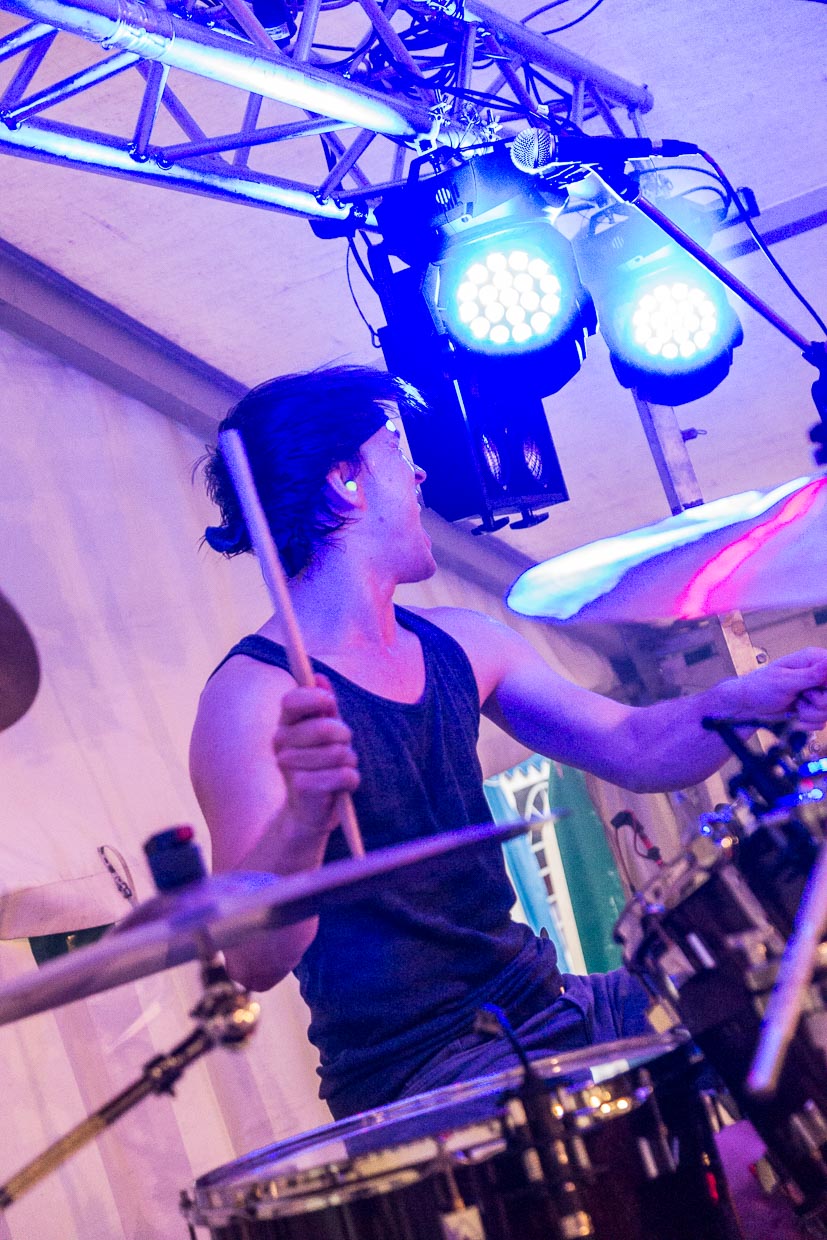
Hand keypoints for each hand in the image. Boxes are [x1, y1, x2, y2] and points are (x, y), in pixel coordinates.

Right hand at [273, 673, 359, 841]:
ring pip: (340, 753)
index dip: (313, 698)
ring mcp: (290, 766)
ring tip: (338, 770)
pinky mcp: (304, 787)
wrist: (308, 813)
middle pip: (325, 728)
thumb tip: (320, 678)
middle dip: (344, 735)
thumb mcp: (324, 733)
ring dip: (349, 761)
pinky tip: (339, 787)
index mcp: (284, 726)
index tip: (330, 702)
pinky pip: (345, 774)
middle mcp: (280, 744)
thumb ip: (324, 706)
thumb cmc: (320, 766)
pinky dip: (351, 780)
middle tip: (344, 744)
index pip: (291, 701)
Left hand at [724, 647, 826, 729]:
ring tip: (793, 704)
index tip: (813, 690)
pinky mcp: (814, 710)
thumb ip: (812, 674)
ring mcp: (817, 694)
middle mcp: (819, 676)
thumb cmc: (759, 687)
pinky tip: (793, 714)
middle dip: (817, 702)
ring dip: (807, 713)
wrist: (748, 707)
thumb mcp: (785, 680)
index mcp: (814, 660)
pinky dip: (804, 722)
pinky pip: (820, 723)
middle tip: (800, 696)